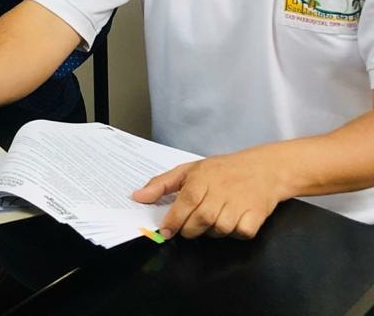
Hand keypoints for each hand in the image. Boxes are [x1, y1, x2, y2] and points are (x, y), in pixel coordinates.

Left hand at [132, 147, 289, 238]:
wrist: (263, 168)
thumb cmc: (221, 170)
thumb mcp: (189, 170)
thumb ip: (161, 184)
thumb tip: (137, 197)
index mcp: (201, 178)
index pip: (184, 203)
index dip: (173, 220)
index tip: (165, 231)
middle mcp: (220, 191)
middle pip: (200, 220)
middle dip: (190, 229)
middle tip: (189, 226)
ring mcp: (239, 203)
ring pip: (219, 230)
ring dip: (213, 231)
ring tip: (213, 218)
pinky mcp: (256, 215)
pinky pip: (240, 233)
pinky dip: (235, 232)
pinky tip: (233, 220)